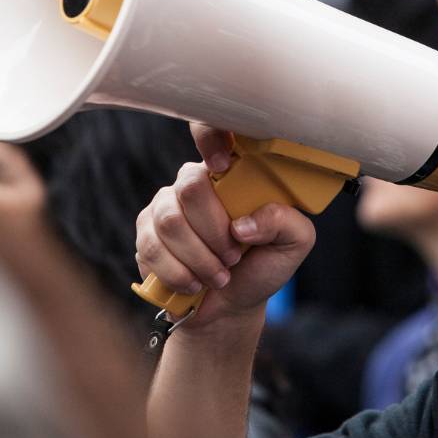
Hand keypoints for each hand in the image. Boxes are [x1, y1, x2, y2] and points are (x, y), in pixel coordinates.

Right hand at [134, 123, 315, 326]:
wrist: (232, 306)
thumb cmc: (262, 265)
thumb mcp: (292, 243)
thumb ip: (285, 222)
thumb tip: (244, 223)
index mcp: (230, 172)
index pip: (210, 131)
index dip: (210, 139)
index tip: (223, 166)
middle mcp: (193, 182)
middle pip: (190, 187)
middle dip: (214, 231)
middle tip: (233, 257)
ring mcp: (164, 206)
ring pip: (170, 222)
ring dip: (199, 259)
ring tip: (218, 276)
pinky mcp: (145, 234)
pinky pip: (151, 247)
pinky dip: (178, 273)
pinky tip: (195, 283)